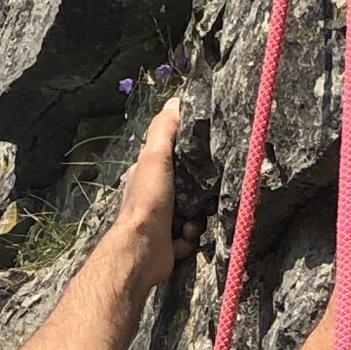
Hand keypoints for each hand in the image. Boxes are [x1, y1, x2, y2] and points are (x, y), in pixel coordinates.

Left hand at [113, 101, 202, 288]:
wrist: (142, 249)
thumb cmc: (149, 199)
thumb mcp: (156, 155)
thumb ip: (165, 128)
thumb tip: (176, 100)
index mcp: (150, 172)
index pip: (177, 158)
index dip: (194, 160)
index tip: (208, 163)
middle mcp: (156, 195)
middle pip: (191, 188)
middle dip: (202, 196)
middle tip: (207, 200)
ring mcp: (163, 220)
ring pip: (195, 213)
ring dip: (197, 219)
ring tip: (190, 223)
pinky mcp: (171, 242)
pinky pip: (191, 236)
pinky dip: (189, 238)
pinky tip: (182, 238)